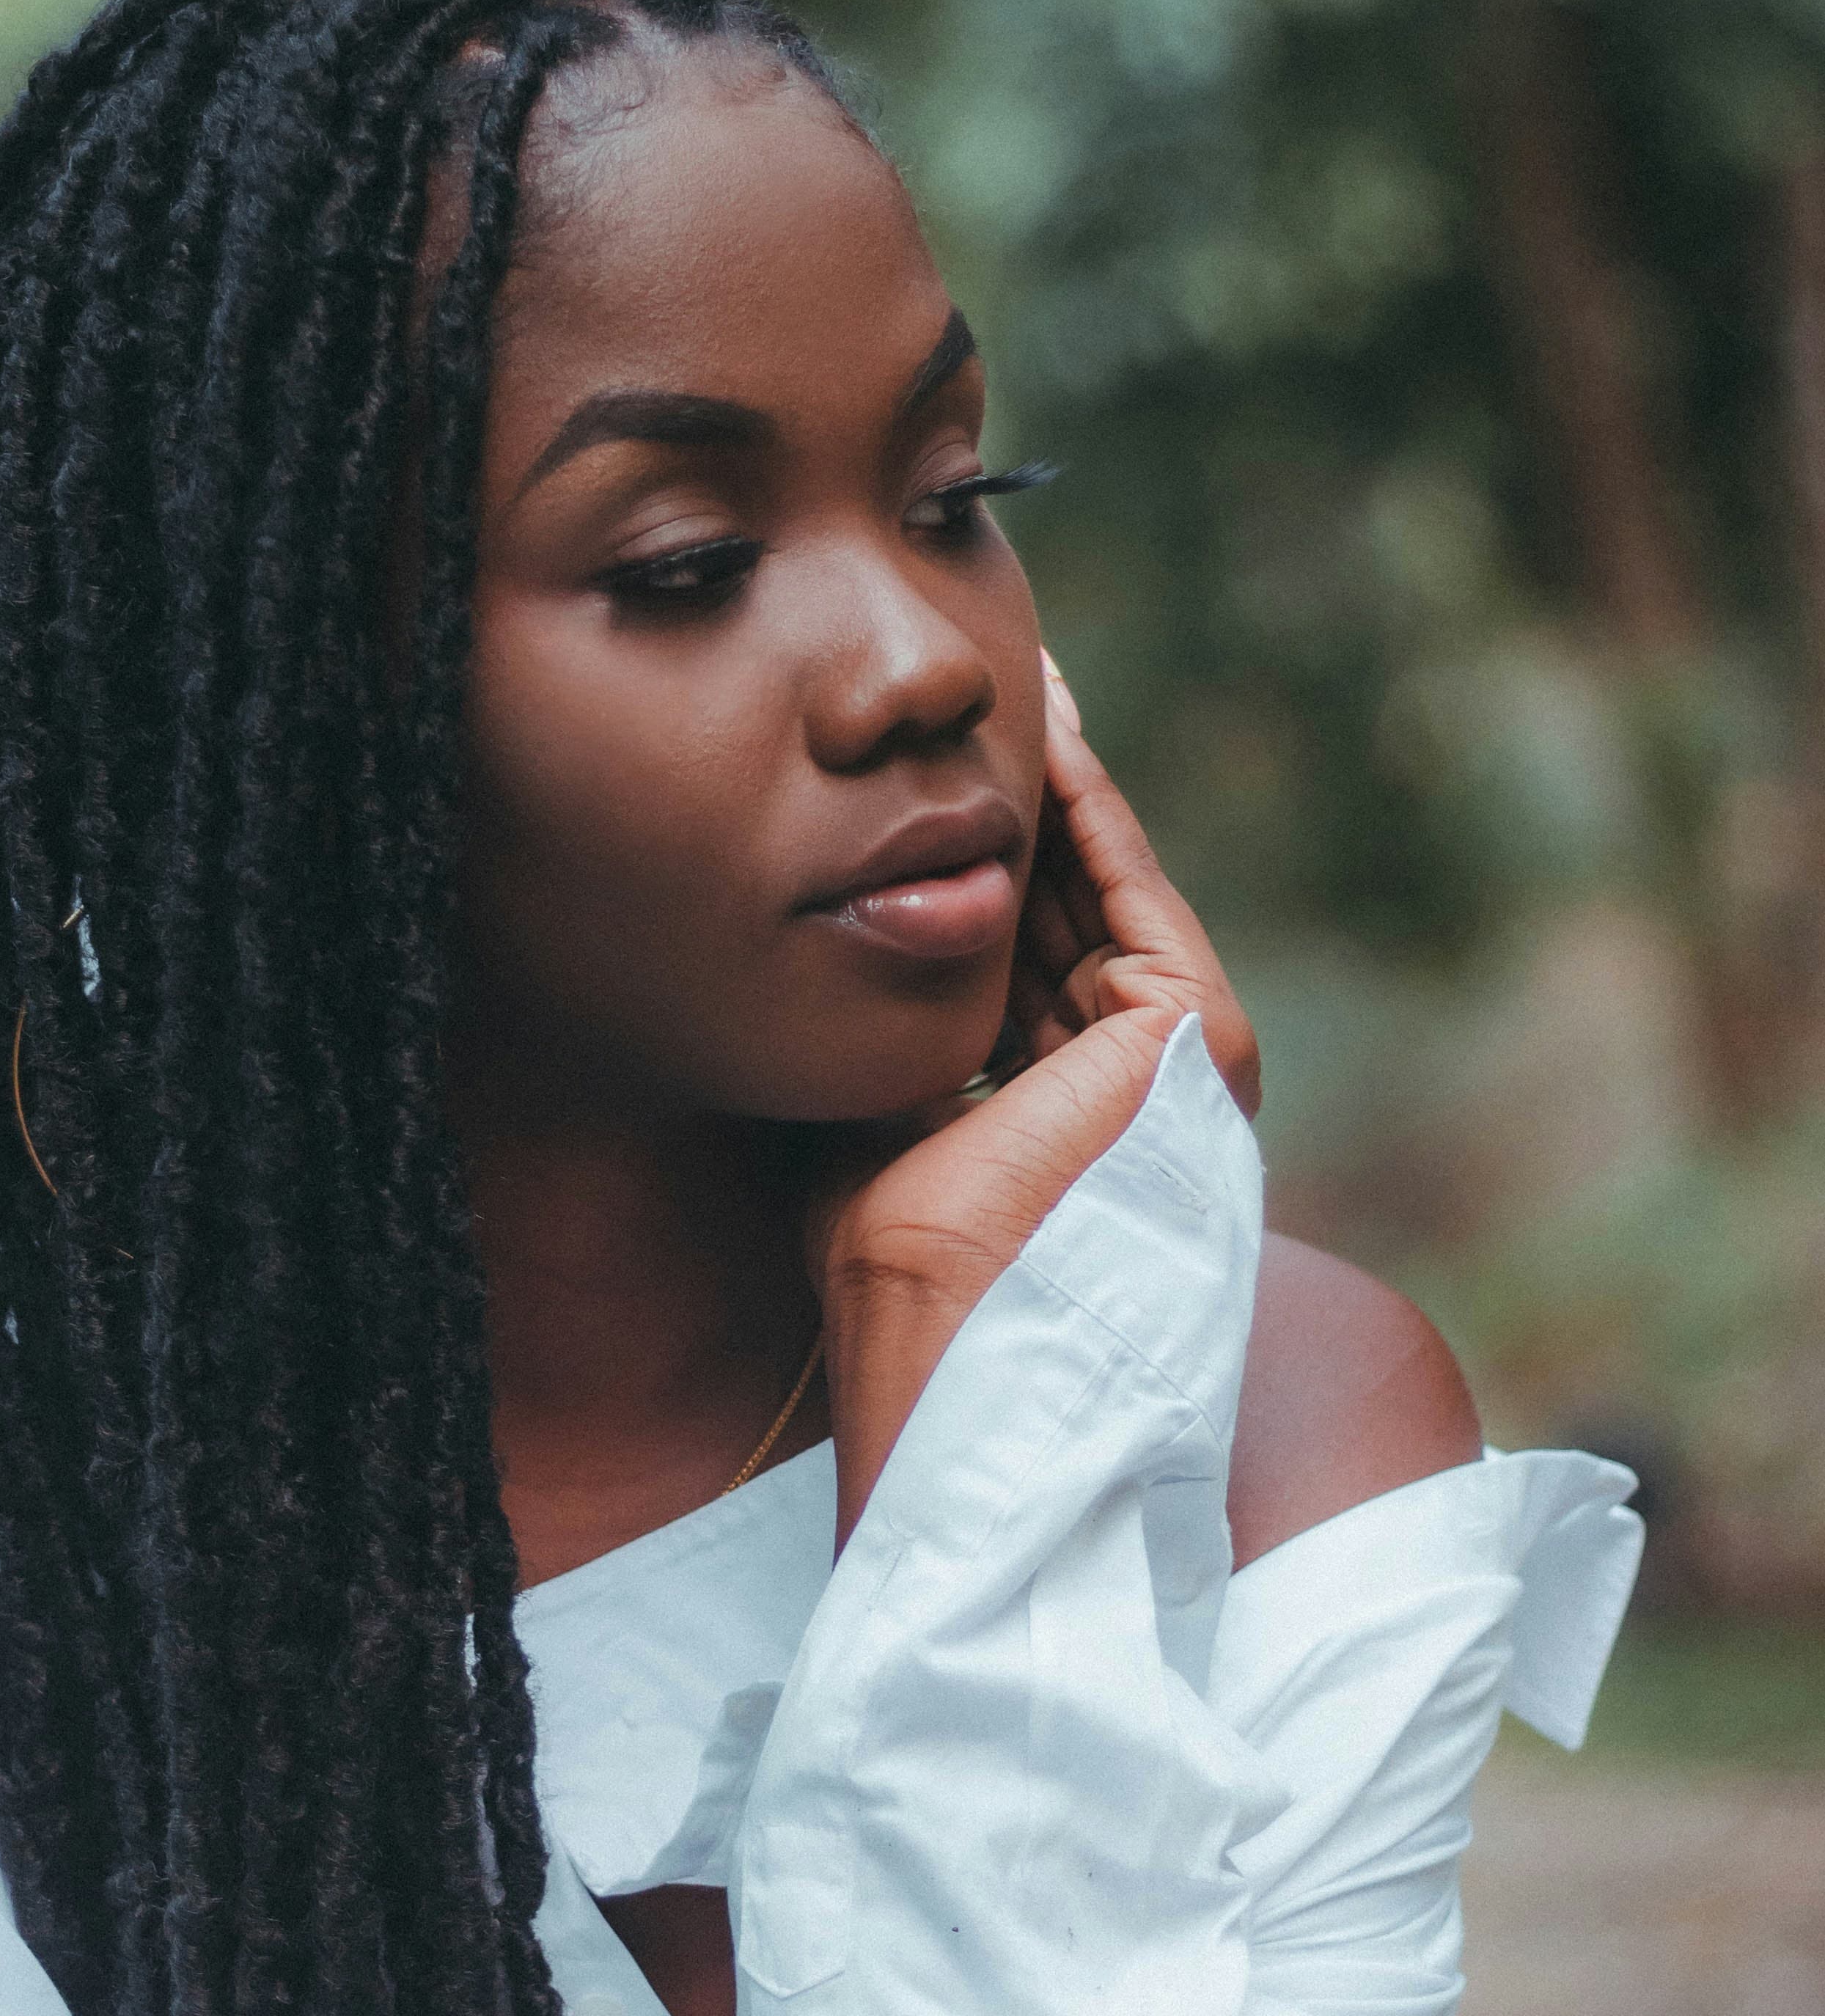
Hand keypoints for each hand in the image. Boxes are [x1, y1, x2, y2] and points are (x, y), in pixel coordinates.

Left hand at [816, 655, 1257, 1545]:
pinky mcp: (1197, 1032)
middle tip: (953, 706)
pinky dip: (1082, 797)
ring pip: (1089, 889)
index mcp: (1060, 1127)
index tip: (905, 797)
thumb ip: (875, 1046)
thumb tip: (817, 956)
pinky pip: (1124, 884)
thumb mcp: (870, 1126)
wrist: (951, 1337)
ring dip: (1041, 782)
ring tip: (999, 678)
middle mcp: (1128, 1092)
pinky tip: (1043, 718)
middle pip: (1049, 917)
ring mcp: (1175, 1064)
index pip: (1007, 975)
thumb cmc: (897, 1277)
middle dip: (1001, 812)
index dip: (959, 881)